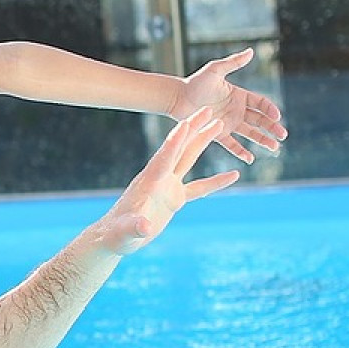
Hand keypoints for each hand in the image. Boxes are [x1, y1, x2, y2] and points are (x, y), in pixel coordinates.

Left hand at [93, 111, 239, 255]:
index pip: (165, 158)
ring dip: (202, 142)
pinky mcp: (173, 199)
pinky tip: (233, 175)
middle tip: (206, 109)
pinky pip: (199, 188)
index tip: (186, 122)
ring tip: (218, 125)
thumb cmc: (117, 235)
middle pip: (179, 149)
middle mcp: (159, 179)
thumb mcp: (126, 232)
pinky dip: (216, 182)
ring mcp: (167, 187)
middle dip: (192, 128)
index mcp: (150, 182)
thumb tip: (145, 226)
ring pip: (188, 159)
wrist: (115, 238)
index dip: (175, 141)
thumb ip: (136, 227)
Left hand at [171, 47, 286, 162]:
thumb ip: (233, 63)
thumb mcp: (215, 70)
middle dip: (272, 127)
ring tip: (274, 148)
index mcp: (239, 96)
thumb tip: (251, 51)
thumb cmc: (195, 82)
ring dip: (263, 140)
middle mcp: (236, 110)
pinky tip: (250, 159)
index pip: (261, 103)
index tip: (277, 116)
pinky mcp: (217, 133)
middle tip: (283, 135)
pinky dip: (241, 151)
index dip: (270, 110)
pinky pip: (232, 145)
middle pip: (260, 120)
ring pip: (250, 133)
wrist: (176, 98)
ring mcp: (228, 123)